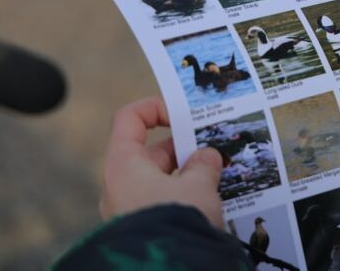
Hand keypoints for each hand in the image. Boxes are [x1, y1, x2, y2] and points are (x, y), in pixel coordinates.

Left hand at [99, 96, 223, 227]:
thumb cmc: (176, 222)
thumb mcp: (198, 186)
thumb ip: (204, 165)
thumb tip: (207, 157)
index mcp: (124, 165)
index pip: (130, 119)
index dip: (156, 108)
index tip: (186, 115)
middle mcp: (120, 186)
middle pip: (152, 152)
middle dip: (186, 148)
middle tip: (216, 150)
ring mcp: (129, 211)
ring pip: (161, 180)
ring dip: (189, 175)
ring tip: (219, 178)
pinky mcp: (142, 230)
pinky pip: (164, 204)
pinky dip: (185, 197)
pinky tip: (211, 203)